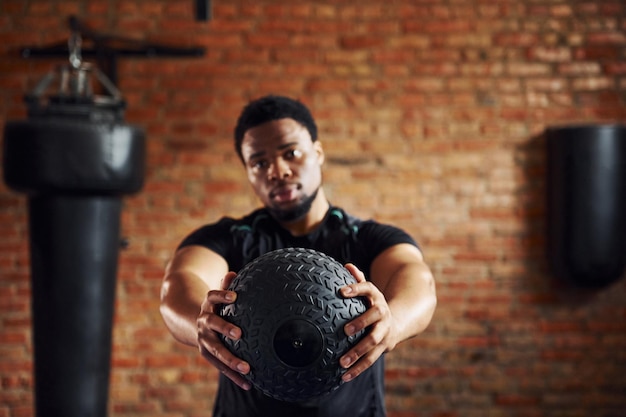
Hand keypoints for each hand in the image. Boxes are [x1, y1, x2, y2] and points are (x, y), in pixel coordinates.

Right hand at [197, 271, 251, 389]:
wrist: (190, 322)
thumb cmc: (214, 307)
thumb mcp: (216, 296)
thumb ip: (225, 286)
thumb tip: (233, 274)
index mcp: (207, 306)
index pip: (212, 297)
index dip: (221, 296)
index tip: (234, 296)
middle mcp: (203, 323)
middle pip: (213, 325)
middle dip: (225, 329)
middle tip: (239, 333)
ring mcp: (204, 341)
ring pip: (216, 351)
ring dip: (231, 360)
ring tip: (247, 367)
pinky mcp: (208, 354)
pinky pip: (221, 366)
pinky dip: (234, 376)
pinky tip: (248, 384)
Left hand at [338, 263, 399, 381]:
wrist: (399, 321)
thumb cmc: (373, 305)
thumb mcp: (370, 292)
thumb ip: (358, 280)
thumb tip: (346, 265)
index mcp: (378, 298)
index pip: (369, 289)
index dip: (356, 289)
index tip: (341, 291)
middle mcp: (383, 315)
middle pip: (374, 318)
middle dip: (361, 323)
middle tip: (345, 330)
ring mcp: (384, 332)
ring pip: (372, 343)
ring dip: (357, 353)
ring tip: (341, 362)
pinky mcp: (383, 348)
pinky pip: (370, 360)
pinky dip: (357, 369)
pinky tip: (343, 377)